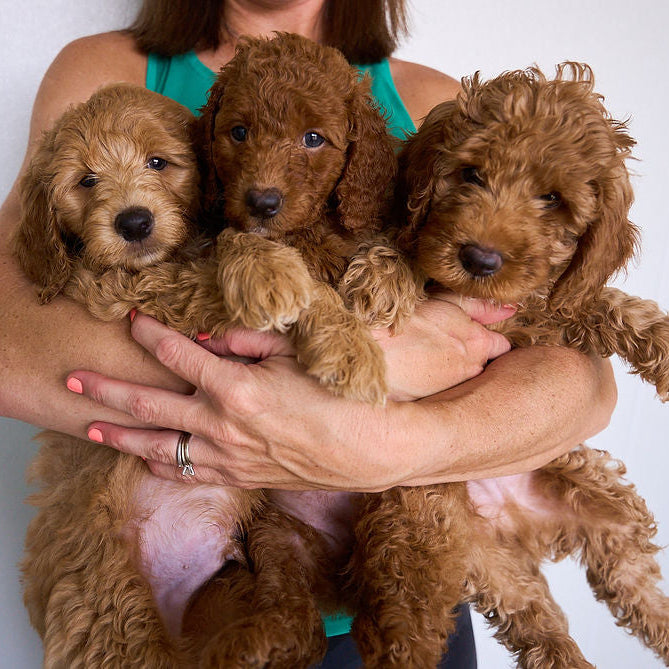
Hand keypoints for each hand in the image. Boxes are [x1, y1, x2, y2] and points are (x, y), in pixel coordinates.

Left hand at [67, 313, 397, 489]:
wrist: (368, 448)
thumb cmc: (337, 396)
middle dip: (107, 389)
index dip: (150, 333)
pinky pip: (187, 473)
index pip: (178, 354)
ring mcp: (227, 456)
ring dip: (120, 436)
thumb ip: (247, 341)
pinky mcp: (239, 475)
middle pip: (150, 406)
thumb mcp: (297, 354)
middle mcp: (222, 425)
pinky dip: (160, 464)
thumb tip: (208, 335)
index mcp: (236, 388)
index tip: (132, 319)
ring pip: (159, 447)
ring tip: (90, 427)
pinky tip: (144, 458)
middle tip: (74, 379)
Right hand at [376, 292, 513, 400]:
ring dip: (449, 367)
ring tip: (424, 353)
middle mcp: (471, 372)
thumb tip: (510, 309)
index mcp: (480, 345)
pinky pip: (441, 389)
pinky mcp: (431, 402)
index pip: (501, 345)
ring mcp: (451, 389)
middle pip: (481, 362)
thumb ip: (480, 307)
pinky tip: (415, 368)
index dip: (485, 336)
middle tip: (443, 339)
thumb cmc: (405, 323)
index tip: (469, 330)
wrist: (369, 354)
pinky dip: (432, 380)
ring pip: (460, 376)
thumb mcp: (445, 304)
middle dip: (469, 353)